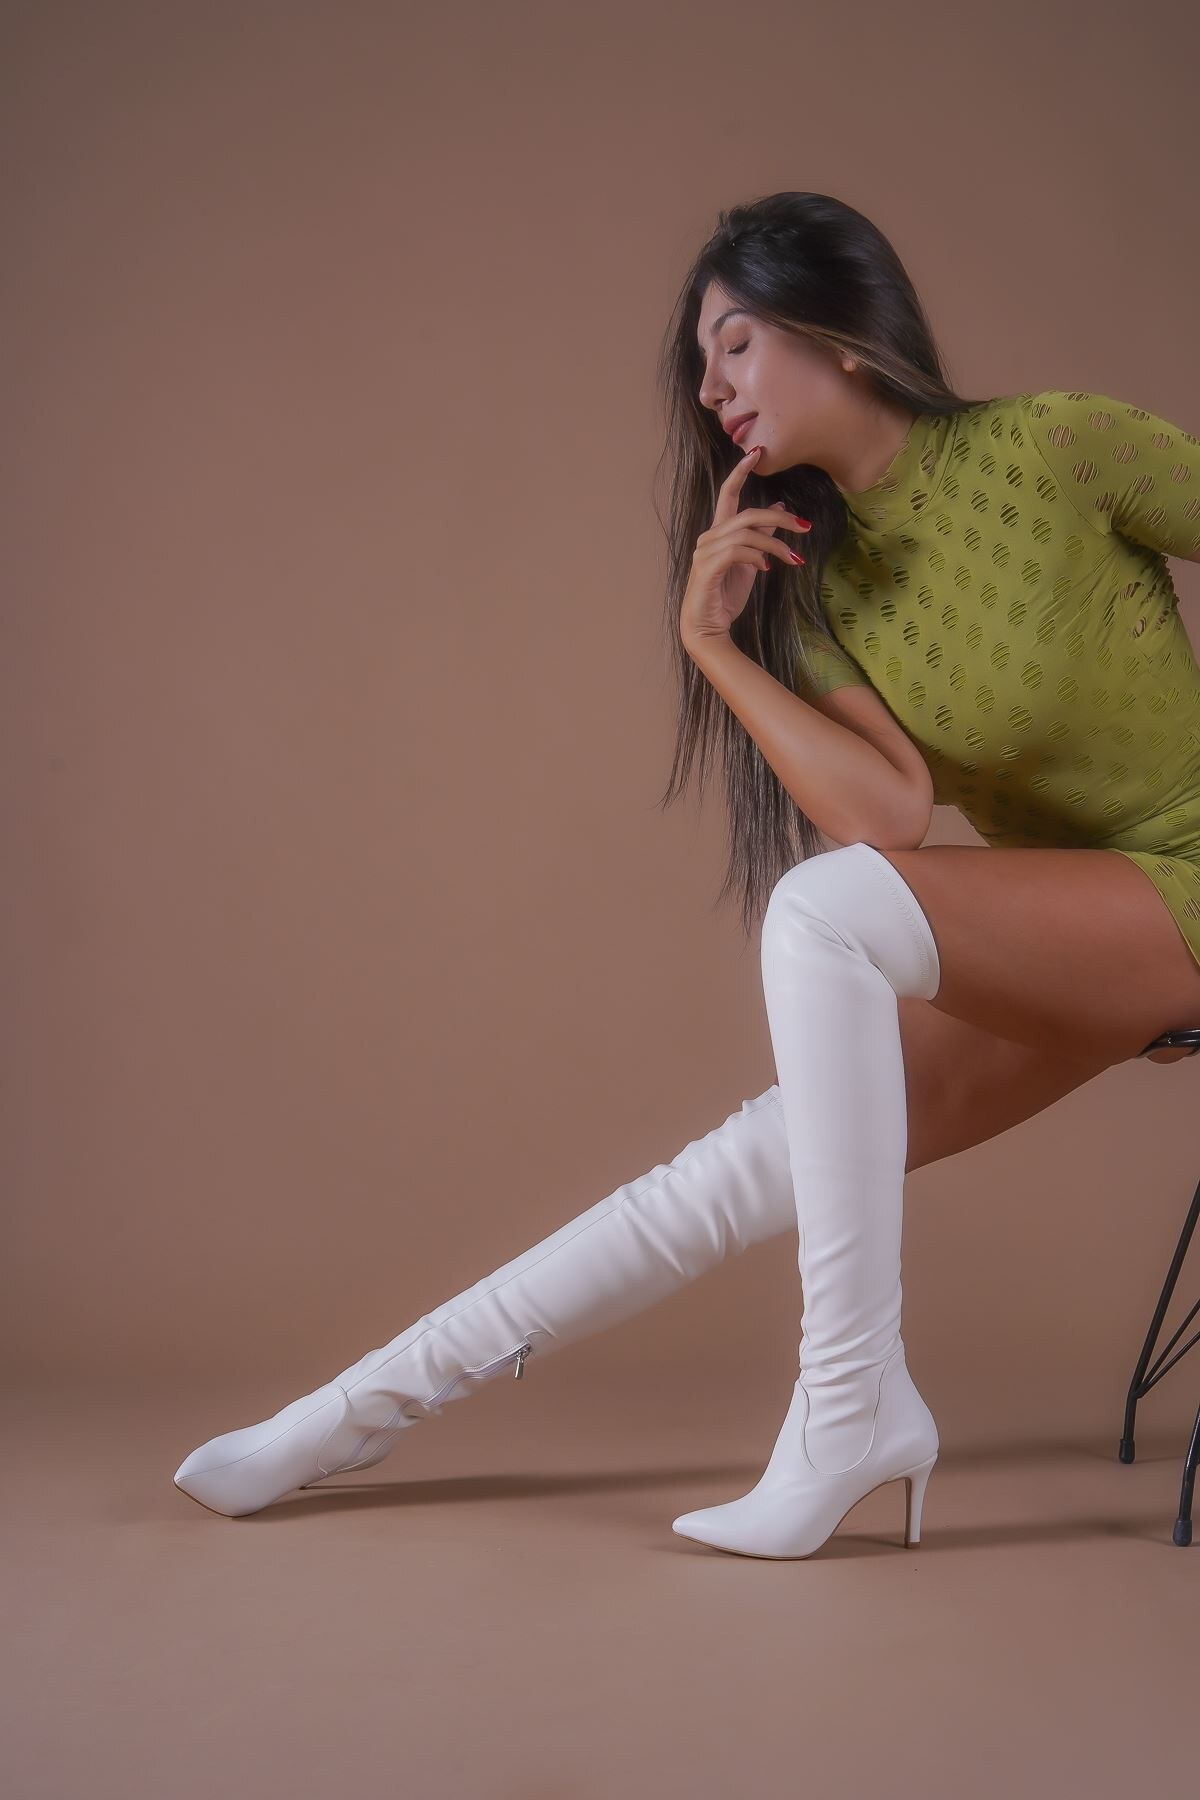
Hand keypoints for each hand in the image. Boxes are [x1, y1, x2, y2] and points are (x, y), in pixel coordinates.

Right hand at [679, 444, 811, 647]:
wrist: (708, 627)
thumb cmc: (725, 596)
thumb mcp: (752, 562)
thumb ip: (763, 536)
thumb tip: (779, 509)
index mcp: (718, 533)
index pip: (728, 494)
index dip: (741, 472)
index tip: (756, 452)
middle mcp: (709, 537)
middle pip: (747, 514)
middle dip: (780, 519)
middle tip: (805, 527)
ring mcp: (705, 552)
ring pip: (746, 534)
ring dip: (775, 545)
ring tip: (792, 559)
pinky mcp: (707, 567)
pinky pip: (737, 551)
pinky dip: (757, 556)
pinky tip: (767, 569)